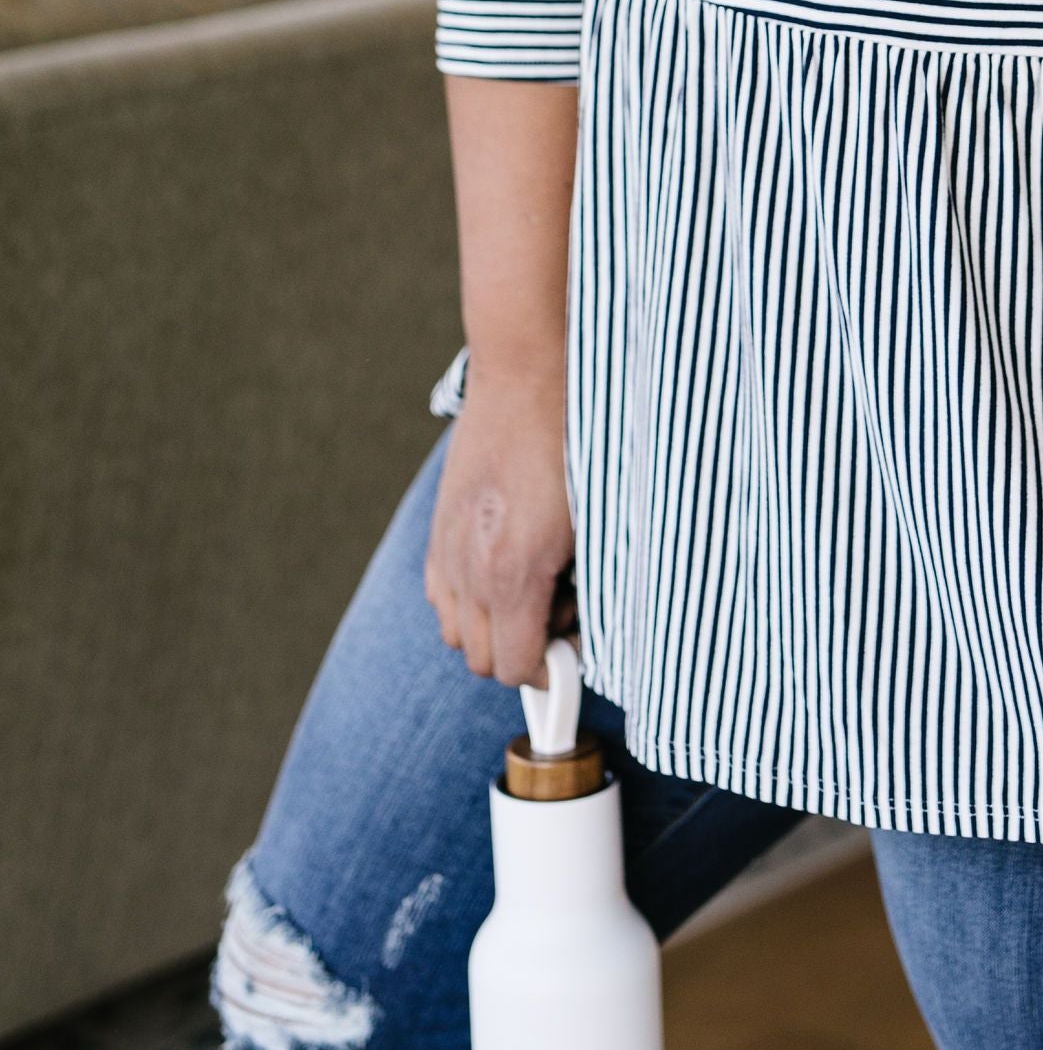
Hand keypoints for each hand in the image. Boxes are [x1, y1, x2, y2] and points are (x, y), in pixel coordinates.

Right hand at [424, 365, 575, 684]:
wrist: (529, 376)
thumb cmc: (576, 442)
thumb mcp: (598, 521)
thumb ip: (588, 583)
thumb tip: (586, 624)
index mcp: (514, 571)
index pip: (517, 666)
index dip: (550, 673)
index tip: (575, 653)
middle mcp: (470, 568)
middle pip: (482, 660)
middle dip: (524, 650)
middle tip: (563, 610)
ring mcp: (447, 548)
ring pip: (455, 632)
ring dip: (493, 627)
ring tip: (534, 587)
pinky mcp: (438, 528)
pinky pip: (440, 594)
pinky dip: (466, 599)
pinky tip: (502, 567)